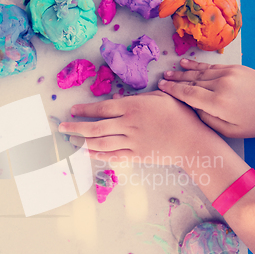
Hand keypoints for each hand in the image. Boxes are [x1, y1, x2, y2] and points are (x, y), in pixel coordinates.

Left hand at [59, 91, 213, 164]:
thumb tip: (118, 99)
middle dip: (76, 128)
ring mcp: (131, 142)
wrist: (192, 140)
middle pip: (95, 127)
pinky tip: (88, 154)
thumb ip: (137, 98)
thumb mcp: (160, 97)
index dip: (84, 110)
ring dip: (82, 143)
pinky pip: (113, 156)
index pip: (102, 108)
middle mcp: (128, 125)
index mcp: (133, 107)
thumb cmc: (179, 115)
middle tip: (62, 128)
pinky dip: (98, 155)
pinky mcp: (136, 156)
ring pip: (101, 143)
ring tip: (70, 142)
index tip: (73, 110)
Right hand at [158, 59, 254, 137]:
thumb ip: (207, 119)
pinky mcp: (235, 68)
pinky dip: (197, 65)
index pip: (188, 93)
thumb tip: (193, 107)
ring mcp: (228, 74)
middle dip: (175, 80)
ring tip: (169, 72)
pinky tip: (186, 64)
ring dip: (183, 72)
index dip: (172, 90)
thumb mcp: (229, 130)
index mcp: (218, 103)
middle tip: (161, 79)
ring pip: (199, 72)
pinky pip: (210, 67)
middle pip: (191, 81)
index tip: (161, 87)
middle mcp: (221, 85)